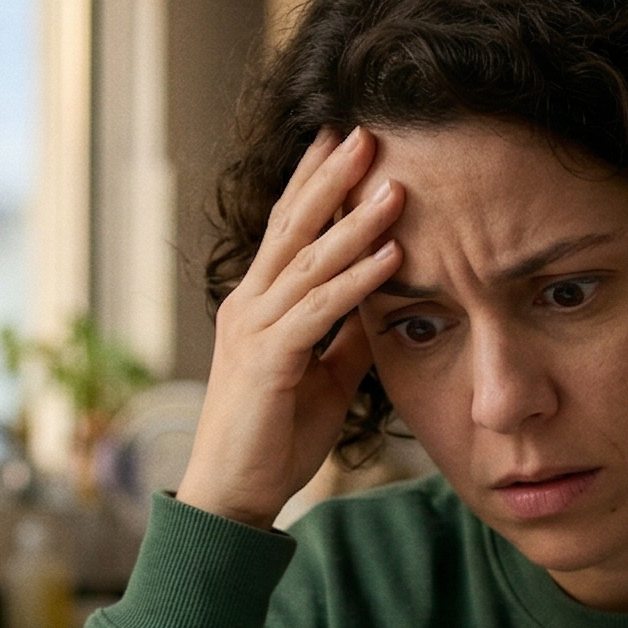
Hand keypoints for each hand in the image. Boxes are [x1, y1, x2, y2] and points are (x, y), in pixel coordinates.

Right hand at [176, 126, 405, 527]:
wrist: (233, 495)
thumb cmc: (275, 439)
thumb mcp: (325, 377)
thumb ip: (346, 337)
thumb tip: (382, 303)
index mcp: (259, 304)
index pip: (287, 229)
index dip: (314, 183)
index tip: (342, 141)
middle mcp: (250, 305)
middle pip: (293, 227)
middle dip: (329, 178)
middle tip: (364, 132)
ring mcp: (253, 330)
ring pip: (308, 261)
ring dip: (354, 222)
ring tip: (394, 186)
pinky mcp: (266, 361)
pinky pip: (318, 311)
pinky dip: (357, 281)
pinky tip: (390, 256)